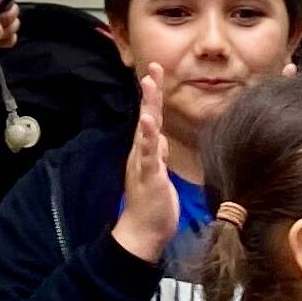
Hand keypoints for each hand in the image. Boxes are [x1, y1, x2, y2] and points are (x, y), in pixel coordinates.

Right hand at [111, 67, 179, 260]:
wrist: (143, 233)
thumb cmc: (152, 205)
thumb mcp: (158, 173)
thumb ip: (158, 154)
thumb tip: (160, 138)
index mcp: (146, 151)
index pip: (150, 118)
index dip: (153, 95)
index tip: (155, 72)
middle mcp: (142, 153)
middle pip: (146, 116)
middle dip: (150, 91)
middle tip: (152, 68)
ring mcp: (144, 163)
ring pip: (146, 130)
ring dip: (147, 106)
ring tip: (148, 84)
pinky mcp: (148, 176)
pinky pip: (148, 153)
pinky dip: (148, 137)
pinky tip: (147, 122)